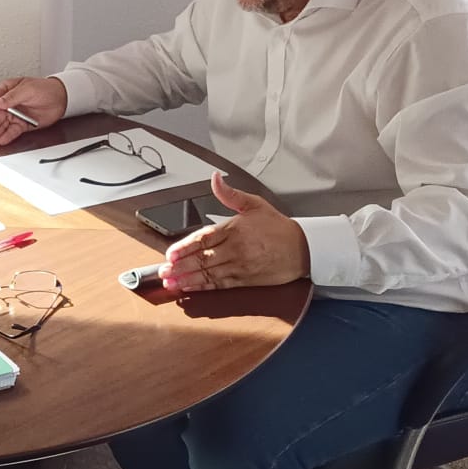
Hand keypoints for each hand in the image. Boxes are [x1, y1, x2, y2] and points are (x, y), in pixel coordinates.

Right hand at [0, 77, 67, 147]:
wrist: (61, 99)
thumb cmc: (45, 88)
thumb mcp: (28, 89)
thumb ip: (11, 96)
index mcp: (5, 90)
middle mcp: (7, 103)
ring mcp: (13, 114)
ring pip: (0, 125)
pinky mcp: (21, 124)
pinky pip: (11, 131)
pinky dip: (6, 136)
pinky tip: (1, 140)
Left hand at [161, 172, 309, 291]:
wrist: (304, 249)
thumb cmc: (278, 227)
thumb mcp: (254, 204)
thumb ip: (230, 194)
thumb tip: (215, 178)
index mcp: (234, 229)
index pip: (203, 239)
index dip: (184, 247)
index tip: (170, 253)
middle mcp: (235, 249)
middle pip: (202, 259)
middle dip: (180, 266)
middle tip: (164, 271)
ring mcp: (240, 266)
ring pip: (208, 274)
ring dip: (188, 280)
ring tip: (172, 283)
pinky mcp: (246, 280)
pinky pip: (220, 285)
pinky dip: (204, 288)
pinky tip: (191, 289)